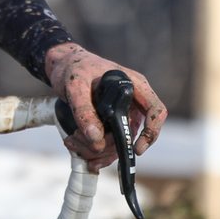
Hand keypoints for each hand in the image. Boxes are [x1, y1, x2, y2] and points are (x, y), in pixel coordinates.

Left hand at [44, 43, 166, 170]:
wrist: (64, 67)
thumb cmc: (74, 67)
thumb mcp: (75, 85)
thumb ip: (84, 109)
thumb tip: (95, 138)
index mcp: (133, 85)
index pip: (155, 110)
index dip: (152, 132)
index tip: (136, 148)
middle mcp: (131, 102)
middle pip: (131, 134)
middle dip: (106, 145)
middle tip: (78, 140)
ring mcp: (122, 114)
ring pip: (118, 144)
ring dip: (94, 150)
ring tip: (72, 141)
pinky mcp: (110, 124)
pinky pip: (108, 145)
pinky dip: (92, 151)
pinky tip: (76, 147)